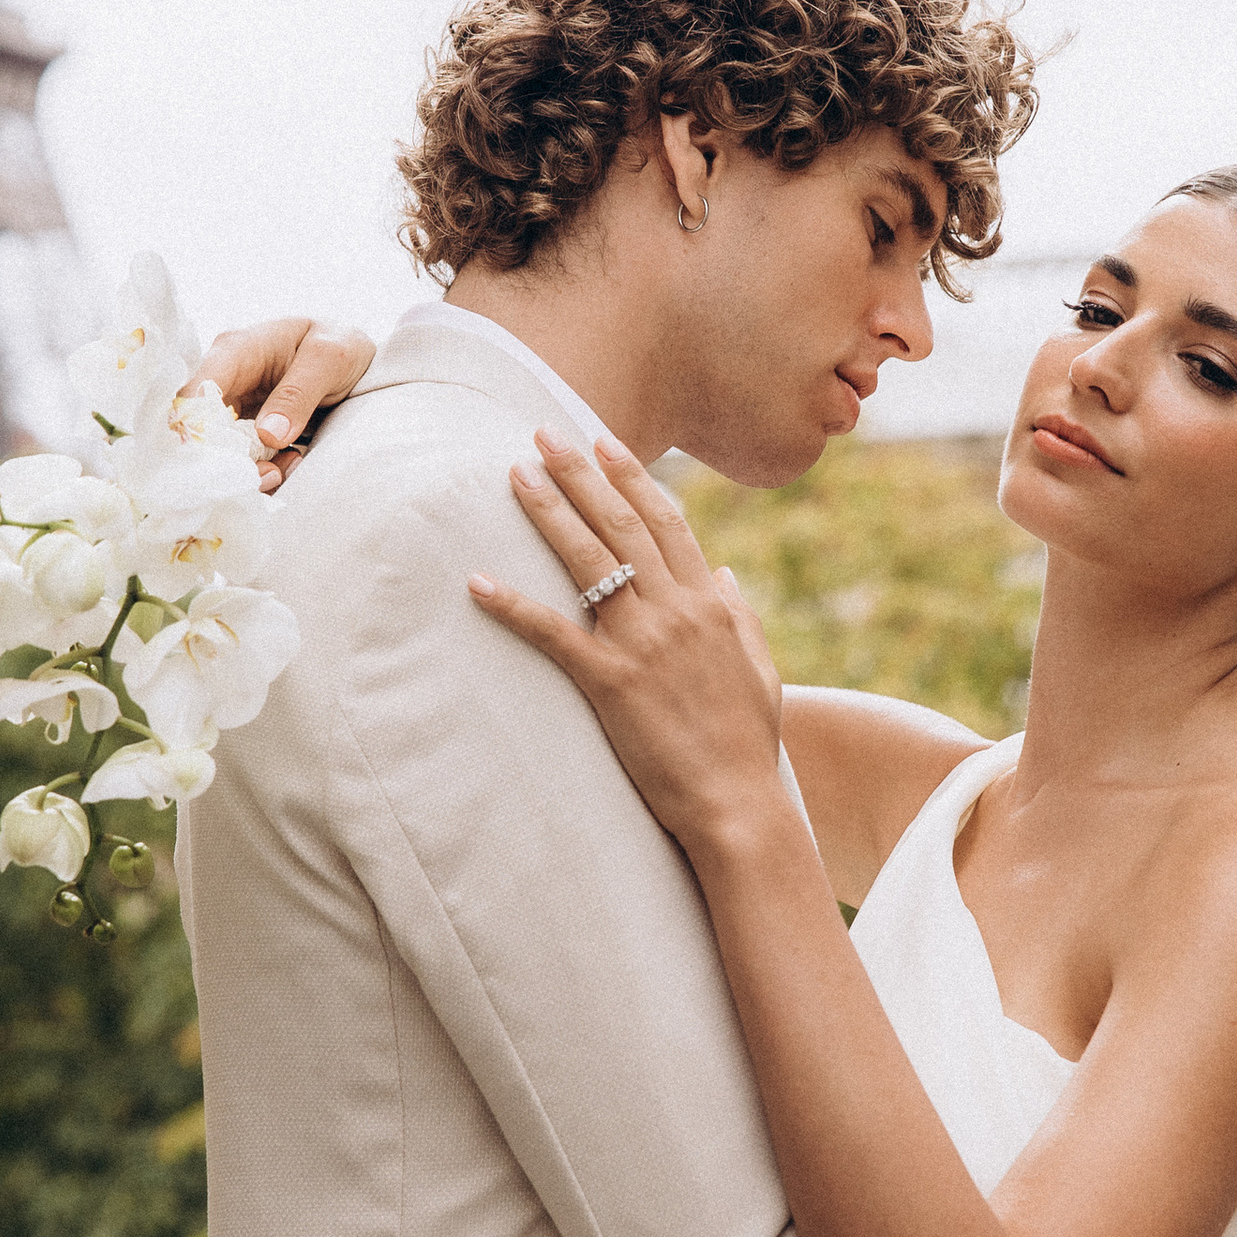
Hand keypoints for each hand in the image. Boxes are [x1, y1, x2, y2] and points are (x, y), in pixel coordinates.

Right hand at [185, 316, 376, 487]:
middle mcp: (225, 379)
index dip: (197, 429)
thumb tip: (267, 435)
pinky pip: (241, 459)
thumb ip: (298, 393)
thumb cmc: (338, 346)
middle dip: (228, 460)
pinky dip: (262, 470)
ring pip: (218, 450)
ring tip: (282, 471)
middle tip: (268, 475)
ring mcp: (233, 407)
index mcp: (235, 350)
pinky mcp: (245, 430)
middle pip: (201, 428)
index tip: (224, 461)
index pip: (196, 392)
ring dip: (248, 470)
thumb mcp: (329, 358)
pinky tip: (290, 463)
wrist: (356, 360)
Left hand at [469, 431, 785, 850]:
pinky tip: (478, 582)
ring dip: (549, 513)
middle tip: (543, 434)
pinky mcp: (610, 683)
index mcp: (712, 603)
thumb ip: (739, 614)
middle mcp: (677, 610)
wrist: (737, 802)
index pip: (666, 521)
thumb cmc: (748, 742)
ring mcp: (642, 644)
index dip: (631, 477)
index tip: (603, 441)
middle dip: (580, 474)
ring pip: (589, 561)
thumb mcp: (759, 668)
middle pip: (621, 524)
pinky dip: (513, 606)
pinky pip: (553, 634)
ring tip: (516, 475)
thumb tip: (724, 573)